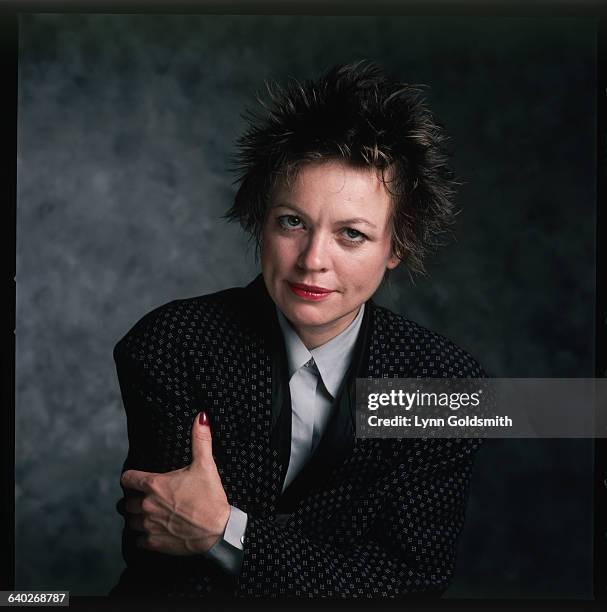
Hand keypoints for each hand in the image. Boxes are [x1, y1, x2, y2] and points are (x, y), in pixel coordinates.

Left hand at [118, 411, 229, 554]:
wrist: (218, 530)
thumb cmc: (211, 497)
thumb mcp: (206, 465)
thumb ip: (200, 440)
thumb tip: (201, 417)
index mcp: (155, 485)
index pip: (127, 478)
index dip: (132, 477)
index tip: (138, 479)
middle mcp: (147, 505)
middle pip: (126, 501)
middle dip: (134, 498)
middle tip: (148, 497)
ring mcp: (149, 525)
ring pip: (129, 521)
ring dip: (136, 517)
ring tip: (149, 514)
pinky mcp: (154, 542)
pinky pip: (137, 540)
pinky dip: (142, 536)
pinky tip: (154, 530)